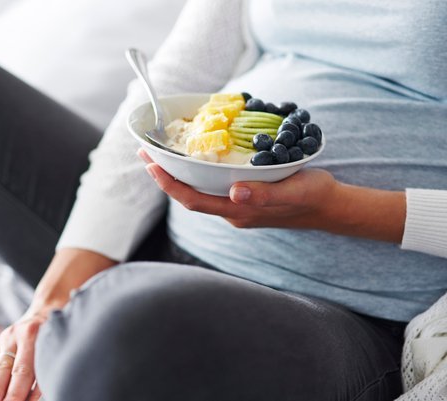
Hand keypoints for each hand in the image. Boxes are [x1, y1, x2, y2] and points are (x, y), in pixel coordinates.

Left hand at [0, 311, 46, 400]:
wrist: (48, 310)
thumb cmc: (23, 333)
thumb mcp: (3, 343)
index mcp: (8, 338)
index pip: (1, 368)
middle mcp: (26, 337)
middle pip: (20, 371)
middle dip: (13, 394)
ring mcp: (44, 339)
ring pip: (38, 371)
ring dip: (30, 394)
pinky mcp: (58, 343)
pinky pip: (51, 368)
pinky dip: (45, 385)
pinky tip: (39, 398)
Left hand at [139, 148, 339, 229]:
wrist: (330, 207)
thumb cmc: (313, 197)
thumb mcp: (292, 191)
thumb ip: (264, 194)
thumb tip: (234, 192)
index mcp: (238, 211)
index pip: (194, 200)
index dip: (169, 184)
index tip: (151, 165)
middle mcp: (231, 211)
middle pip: (189, 195)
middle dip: (165, 176)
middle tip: (145, 152)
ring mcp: (236, 205)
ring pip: (198, 190)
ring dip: (177, 173)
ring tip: (160, 153)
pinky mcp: (243, 198)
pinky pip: (211, 186)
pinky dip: (196, 172)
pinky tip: (193, 157)